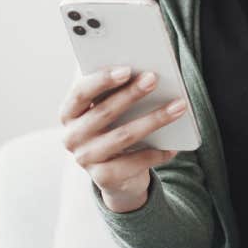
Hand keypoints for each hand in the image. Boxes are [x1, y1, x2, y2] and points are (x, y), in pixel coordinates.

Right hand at [58, 65, 188, 212]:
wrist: (115, 175)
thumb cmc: (114, 128)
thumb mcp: (110, 110)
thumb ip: (117, 92)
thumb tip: (145, 74)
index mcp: (69, 113)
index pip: (80, 93)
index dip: (102, 80)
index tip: (126, 69)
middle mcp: (72, 137)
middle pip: (104, 112)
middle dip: (131, 94)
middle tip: (154, 78)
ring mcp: (86, 159)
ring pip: (124, 136)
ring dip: (154, 119)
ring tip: (178, 106)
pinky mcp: (103, 178)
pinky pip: (134, 163)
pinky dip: (156, 153)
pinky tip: (173, 145)